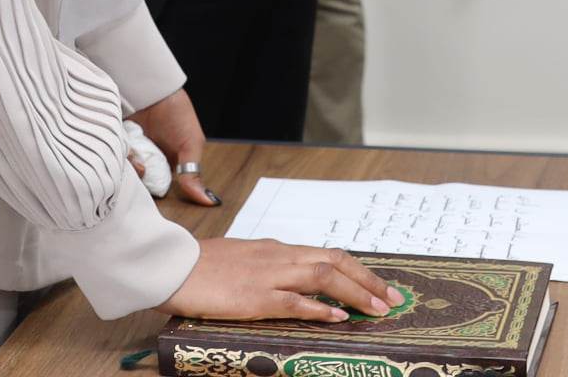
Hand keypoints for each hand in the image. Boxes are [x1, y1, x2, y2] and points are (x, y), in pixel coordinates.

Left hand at [127, 89, 216, 205]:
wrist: (152, 91)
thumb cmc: (177, 115)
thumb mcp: (191, 145)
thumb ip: (193, 174)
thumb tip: (210, 201)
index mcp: (168, 166)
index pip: (162, 189)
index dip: (159, 193)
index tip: (158, 191)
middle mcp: (149, 162)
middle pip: (142, 184)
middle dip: (142, 180)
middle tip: (144, 167)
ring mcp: (132, 156)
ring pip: (127, 175)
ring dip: (131, 169)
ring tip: (135, 156)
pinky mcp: (117, 149)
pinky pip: (114, 162)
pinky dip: (119, 158)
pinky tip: (126, 150)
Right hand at [165, 238, 404, 323]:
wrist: (173, 265)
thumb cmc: (204, 266)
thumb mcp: (245, 260)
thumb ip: (271, 267)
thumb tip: (294, 282)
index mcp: (279, 249)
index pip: (329, 254)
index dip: (359, 270)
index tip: (381, 285)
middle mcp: (281, 257)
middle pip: (336, 262)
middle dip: (369, 280)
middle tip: (394, 299)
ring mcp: (269, 275)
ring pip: (324, 277)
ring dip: (355, 293)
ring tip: (378, 309)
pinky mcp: (255, 297)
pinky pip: (294, 301)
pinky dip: (319, 309)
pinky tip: (337, 318)